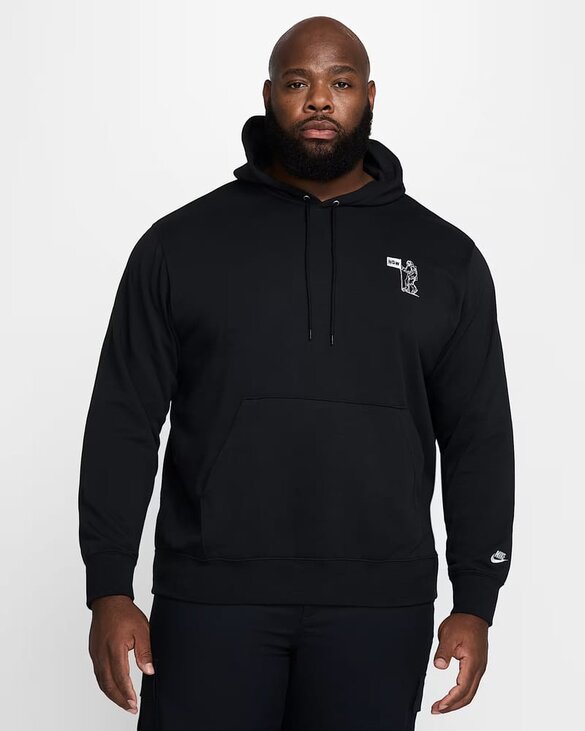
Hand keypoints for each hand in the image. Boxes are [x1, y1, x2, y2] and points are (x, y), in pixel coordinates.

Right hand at [88, 595, 154, 714]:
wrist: (108, 601)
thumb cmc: (125, 613)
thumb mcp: (142, 629)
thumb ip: (145, 652)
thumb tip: (149, 671)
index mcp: (114, 648)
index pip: (120, 678)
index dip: (126, 694)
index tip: (133, 704)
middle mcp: (102, 654)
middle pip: (108, 685)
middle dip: (119, 700)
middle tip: (130, 709)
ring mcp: (96, 654)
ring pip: (101, 681)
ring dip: (112, 695)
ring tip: (123, 703)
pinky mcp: (94, 653)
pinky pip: (98, 674)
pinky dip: (106, 685)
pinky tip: (113, 689)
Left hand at [430, 612, 487, 714]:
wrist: (473, 614)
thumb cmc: (462, 623)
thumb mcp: (449, 635)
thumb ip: (444, 652)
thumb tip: (439, 666)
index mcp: (472, 663)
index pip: (462, 688)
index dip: (450, 700)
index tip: (439, 706)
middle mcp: (478, 669)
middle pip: (468, 696)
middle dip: (452, 706)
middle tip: (436, 710)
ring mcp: (479, 668)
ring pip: (470, 692)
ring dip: (457, 702)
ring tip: (442, 706)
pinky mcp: (477, 666)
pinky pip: (471, 685)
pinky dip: (461, 694)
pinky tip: (452, 695)